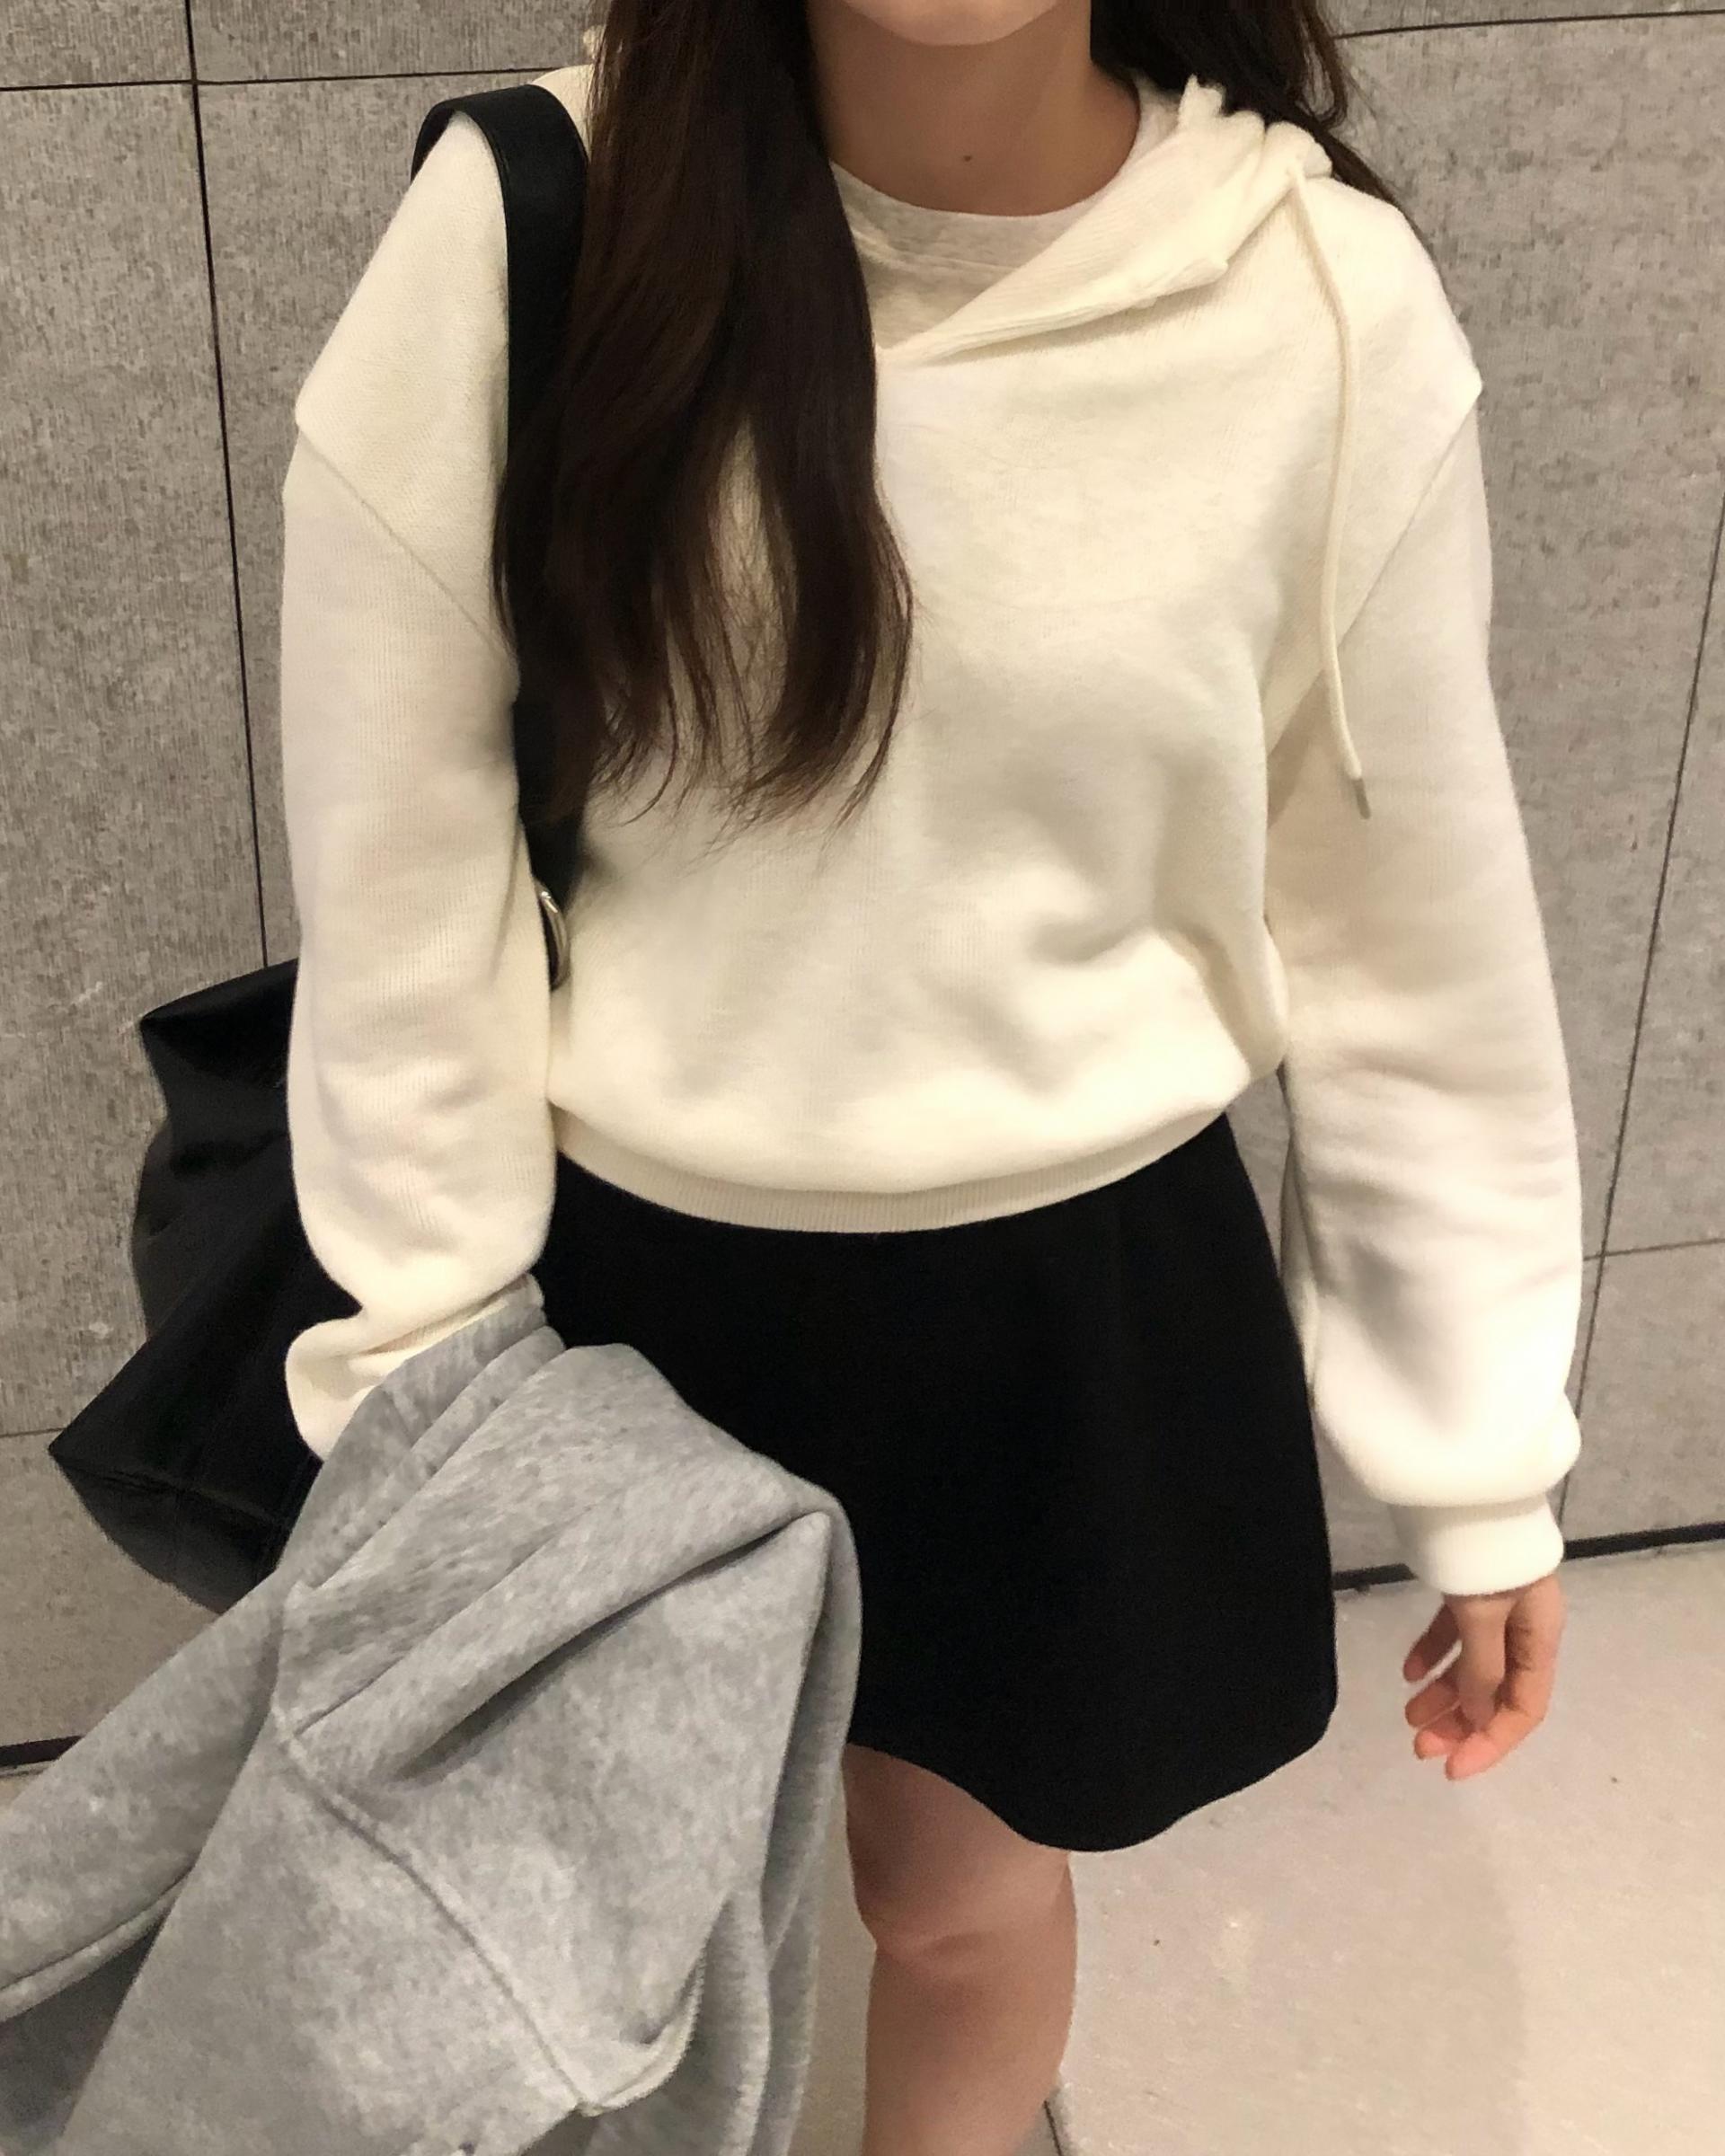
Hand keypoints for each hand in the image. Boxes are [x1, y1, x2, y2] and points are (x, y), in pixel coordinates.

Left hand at [1400, 1568, 1565, 1779]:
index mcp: (1540, 1635)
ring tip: (1407, 1717)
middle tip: (1418, 1746)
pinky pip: (1454, 1632)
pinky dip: (1433, 1653)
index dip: (1492, 1741)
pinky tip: (1406, 1671)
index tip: (1453, 1768)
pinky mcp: (1468, 1586)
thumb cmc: (1481, 1549)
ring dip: (1443, 1693)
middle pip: (1495, 1690)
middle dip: (1460, 1721)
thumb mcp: (1482, 1612)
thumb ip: (1481, 1667)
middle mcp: (1523, 1625)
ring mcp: (1495, 1605)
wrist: (1467, 1481)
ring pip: (1471, 1664)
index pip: (1524, 1707)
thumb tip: (1478, 1717)